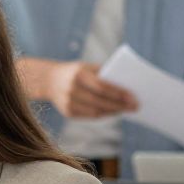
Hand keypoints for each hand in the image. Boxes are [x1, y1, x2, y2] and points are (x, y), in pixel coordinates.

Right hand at [18, 58, 136, 118]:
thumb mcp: (87, 67)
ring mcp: (68, 102)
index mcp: (78, 74)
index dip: (119, 93)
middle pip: (100, 101)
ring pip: (96, 111)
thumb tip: (127, 87)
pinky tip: (113, 112)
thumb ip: (104, 75)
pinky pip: (90, 116)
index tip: (134, 98)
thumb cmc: (76, 71)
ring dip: (113, 111)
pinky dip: (103, 114)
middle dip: (120, 105)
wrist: (49, 79)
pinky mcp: (67, 112)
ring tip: (126, 109)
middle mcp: (71, 89)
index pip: (102, 86)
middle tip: (135, 107)